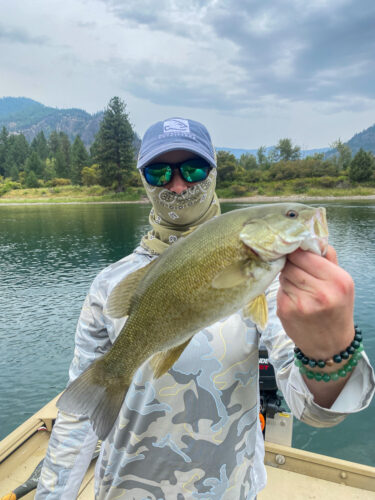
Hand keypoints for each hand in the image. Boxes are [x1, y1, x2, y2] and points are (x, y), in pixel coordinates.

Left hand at [277, 246, 354, 360]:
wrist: (330, 346)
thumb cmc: (337, 309)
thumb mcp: (342, 283)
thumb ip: (328, 258)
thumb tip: (310, 236)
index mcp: (337, 281)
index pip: (305, 254)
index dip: (296, 251)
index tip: (294, 250)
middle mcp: (320, 293)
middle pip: (291, 264)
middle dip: (290, 263)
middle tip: (295, 267)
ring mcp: (301, 303)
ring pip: (283, 275)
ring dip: (286, 276)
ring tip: (298, 285)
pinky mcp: (285, 311)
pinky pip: (279, 289)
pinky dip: (284, 290)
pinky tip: (294, 298)